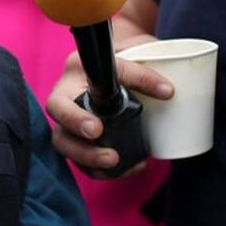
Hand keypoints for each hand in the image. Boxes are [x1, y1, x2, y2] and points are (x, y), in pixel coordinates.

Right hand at [46, 34, 173, 176]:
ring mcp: (67, 119)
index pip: (72, 94)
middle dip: (79, 141)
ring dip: (87, 158)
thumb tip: (167, 92)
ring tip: (114, 162)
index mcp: (76, 70)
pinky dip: (101, 169)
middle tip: (106, 150)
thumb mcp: (134, 55)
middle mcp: (65, 94)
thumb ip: (145, 72)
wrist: (118, 65)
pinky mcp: (76, 137)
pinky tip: (129, 168)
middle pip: (58, 121)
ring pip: (64, 144)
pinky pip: (80, 160)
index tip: (97, 130)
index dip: (78, 116)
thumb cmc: (124, 58)